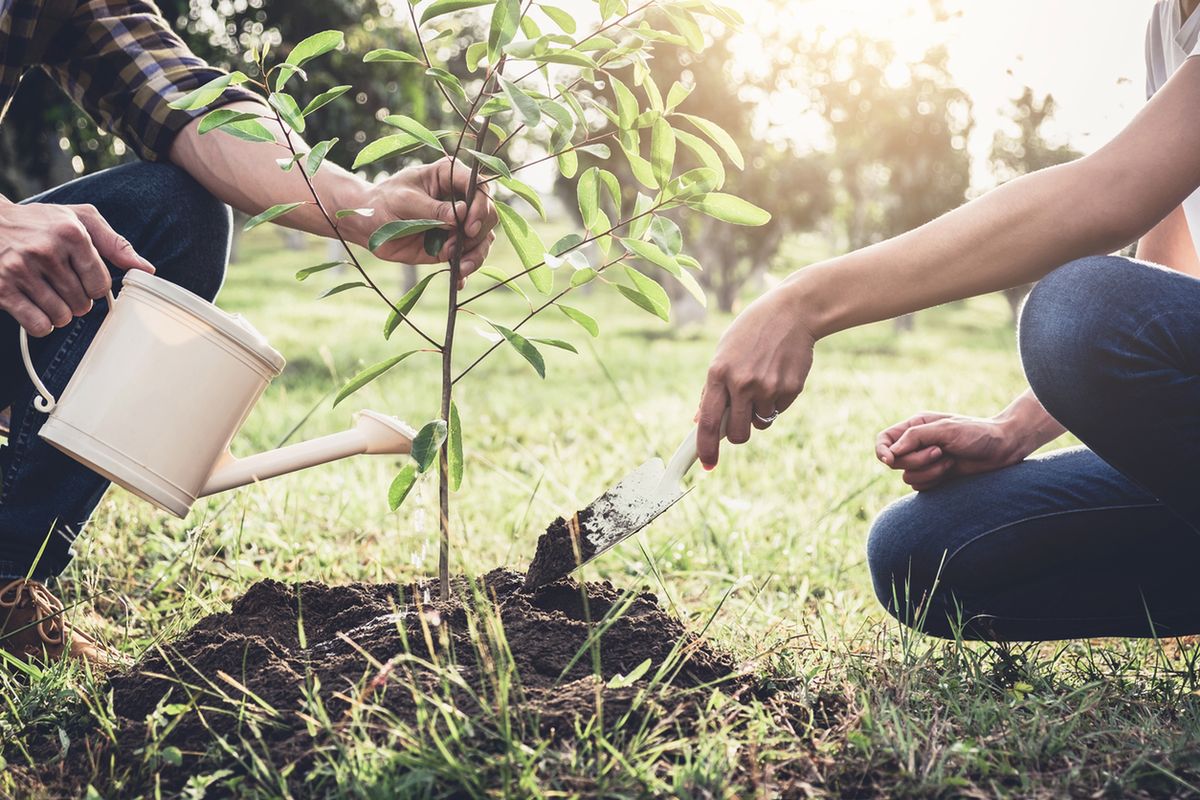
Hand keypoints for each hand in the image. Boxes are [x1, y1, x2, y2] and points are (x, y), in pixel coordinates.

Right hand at [0, 201, 153, 336]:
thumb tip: (147, 269)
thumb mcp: (80, 219)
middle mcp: (45, 251)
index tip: (84, 278)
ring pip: (62, 317)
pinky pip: (38, 325)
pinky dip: (42, 324)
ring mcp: (20, 270)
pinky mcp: (2, 288)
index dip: (95, 287)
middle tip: (63, 285)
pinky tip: (36, 307)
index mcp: (70, 233)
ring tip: (49, 294)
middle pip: (83, 303)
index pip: (101, 284)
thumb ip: (115, 243)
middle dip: (78, 300)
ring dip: (60, 313)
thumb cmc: (41, 222)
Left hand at [360, 158, 497, 285]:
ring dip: (476, 255)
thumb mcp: (405, 201)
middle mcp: (460, 199)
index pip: (479, 188)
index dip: (480, 206)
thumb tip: (461, 214)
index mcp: (449, 176)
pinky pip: (468, 258)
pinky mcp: (452, 245)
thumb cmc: (383, 202)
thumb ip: (433, 209)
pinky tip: (459, 280)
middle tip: (460, 244)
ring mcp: (458, 224)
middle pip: (488, 215)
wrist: (368, 225)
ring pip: (483, 238)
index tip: (468, 226)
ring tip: (462, 268)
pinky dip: (466, 270)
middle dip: (478, 232)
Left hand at [697, 282, 815, 468]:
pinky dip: (776, 401)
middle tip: (741, 419)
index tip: (707, 465)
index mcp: (719, 373)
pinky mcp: (790, 389)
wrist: (792, 312)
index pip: (708, 422)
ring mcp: (768, 387)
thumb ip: (711, 388)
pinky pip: (779, 410)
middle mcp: (742, 383)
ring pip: (760, 423)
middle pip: (737, 434)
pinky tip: (778, 375)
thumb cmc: (751, 332)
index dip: (706, 448)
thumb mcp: (724, 353)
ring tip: (762, 382)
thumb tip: (699, 420)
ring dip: (759, 413)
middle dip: (738, 434)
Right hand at [875, 412, 1030, 490]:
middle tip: (939, 452)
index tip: (890, 460)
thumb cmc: (977, 433)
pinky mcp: (934, 477)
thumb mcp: (945, 429)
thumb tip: (891, 452)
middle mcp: (916, 444)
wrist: (1003, 449)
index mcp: (915, 427)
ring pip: (907, 476)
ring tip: (950, 461)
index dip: (881, 451)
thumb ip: (915, 437)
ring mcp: (925, 462)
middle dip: (916, 460)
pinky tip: (951, 470)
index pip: (884, 440)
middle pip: (895, 461)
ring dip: (929, 472)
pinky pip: (920, 487)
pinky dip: (934, 481)